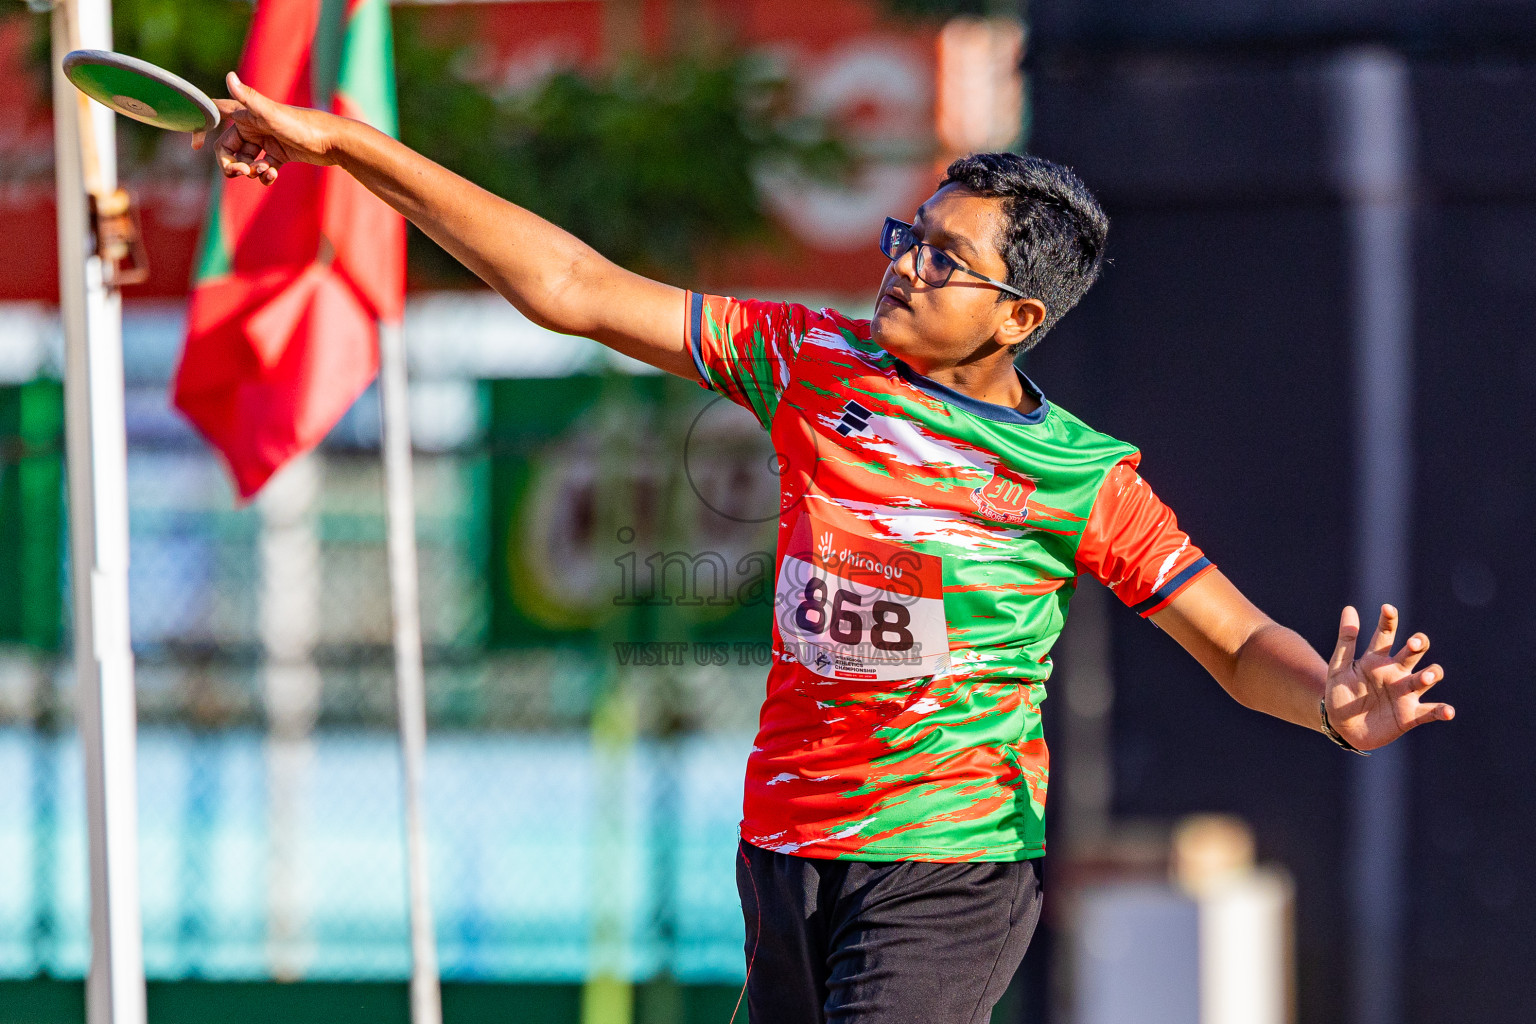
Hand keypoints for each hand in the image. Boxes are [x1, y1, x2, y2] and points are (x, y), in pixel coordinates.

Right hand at [192, 72, 341, 184]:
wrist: (334, 142)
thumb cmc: (303, 126)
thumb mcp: (273, 115)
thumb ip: (250, 99)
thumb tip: (229, 76)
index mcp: (248, 113)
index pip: (217, 114)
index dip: (202, 126)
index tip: (194, 144)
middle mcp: (255, 125)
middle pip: (229, 147)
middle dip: (231, 163)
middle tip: (241, 174)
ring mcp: (267, 141)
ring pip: (245, 160)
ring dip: (249, 170)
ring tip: (262, 174)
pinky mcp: (280, 154)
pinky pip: (262, 168)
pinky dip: (264, 175)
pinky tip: (271, 178)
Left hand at [1326, 604, 1452, 750]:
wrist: (1341, 727)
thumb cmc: (1340, 694)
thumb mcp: (1338, 668)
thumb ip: (1346, 641)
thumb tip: (1350, 608)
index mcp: (1376, 659)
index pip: (1385, 634)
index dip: (1388, 620)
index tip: (1387, 608)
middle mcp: (1395, 672)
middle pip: (1414, 651)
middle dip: (1418, 645)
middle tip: (1413, 644)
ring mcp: (1405, 692)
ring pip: (1428, 677)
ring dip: (1431, 675)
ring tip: (1427, 676)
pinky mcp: (1410, 715)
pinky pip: (1431, 711)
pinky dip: (1442, 711)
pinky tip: (1448, 711)